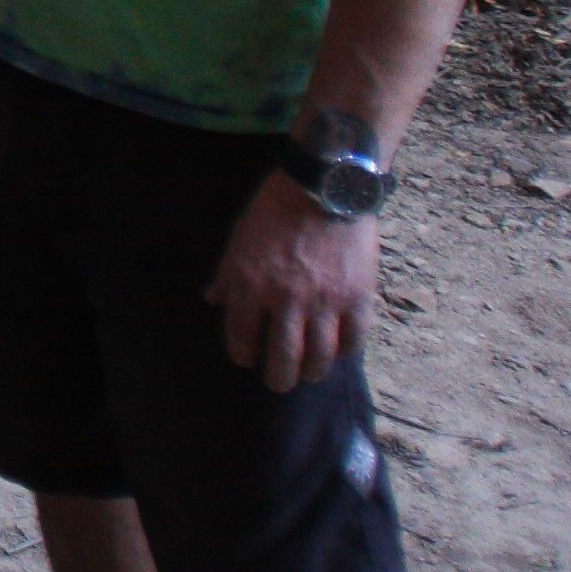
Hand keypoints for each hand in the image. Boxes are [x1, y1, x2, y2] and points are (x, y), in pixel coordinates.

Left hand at [207, 173, 379, 392]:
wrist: (323, 188)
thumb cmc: (274, 211)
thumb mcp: (239, 239)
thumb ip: (227, 274)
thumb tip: (212, 300)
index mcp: (251, 285)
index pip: (242, 337)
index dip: (243, 354)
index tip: (246, 359)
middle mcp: (286, 300)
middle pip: (283, 358)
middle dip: (278, 378)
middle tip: (278, 382)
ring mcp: (325, 302)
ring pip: (319, 357)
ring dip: (311, 371)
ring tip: (307, 373)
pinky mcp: (358, 298)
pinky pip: (353, 340)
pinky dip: (344, 351)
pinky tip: (337, 351)